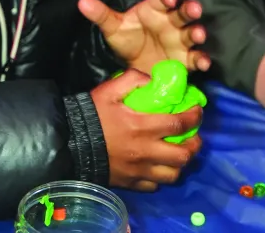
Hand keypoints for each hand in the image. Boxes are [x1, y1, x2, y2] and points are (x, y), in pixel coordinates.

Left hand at [79, 0, 210, 74]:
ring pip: (192, 33)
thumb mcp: (113, 27)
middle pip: (182, 13)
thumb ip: (101, 14)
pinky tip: (202, 63)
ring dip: (196, 32)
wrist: (134, 63)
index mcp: (154, 10)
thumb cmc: (127, 38)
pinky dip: (202, 60)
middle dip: (189, 10)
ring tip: (197, 34)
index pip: (162, 0)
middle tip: (193, 9)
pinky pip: (196, 58)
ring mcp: (180, 40)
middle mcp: (170, 22)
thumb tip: (82, 2)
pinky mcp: (186, 59)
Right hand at [92, 70, 202, 190]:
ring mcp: (139, 171)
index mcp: (142, 127)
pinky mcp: (130, 183)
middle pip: (183, 155)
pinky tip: (155, 166)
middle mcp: (146, 152)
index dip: (194, 118)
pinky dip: (159, 176)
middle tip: (190, 136)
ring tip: (175, 153)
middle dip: (193, 145)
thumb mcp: (108, 90)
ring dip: (178, 163)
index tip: (196, 112)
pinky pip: (154, 185)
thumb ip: (132, 80)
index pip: (180, 124)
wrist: (68, 141)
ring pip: (173, 174)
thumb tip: (152, 80)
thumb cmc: (90, 115)